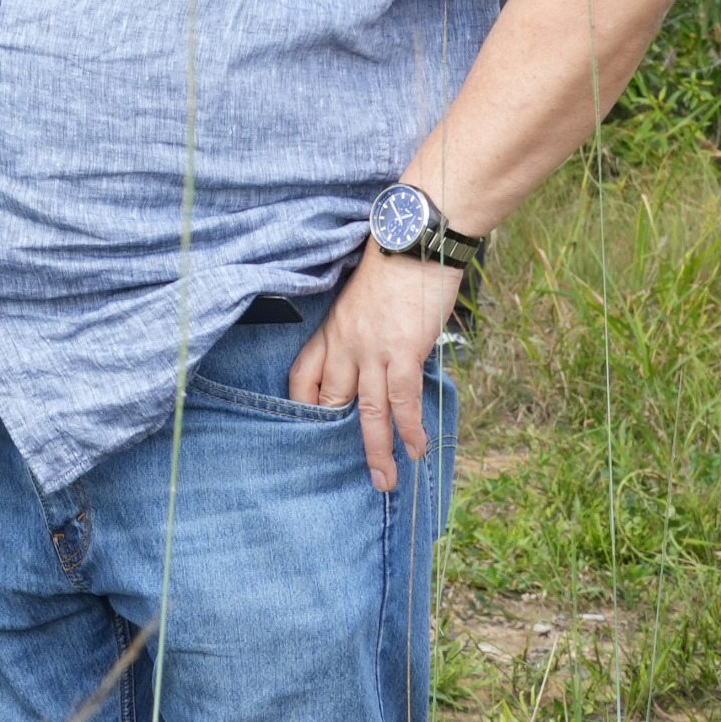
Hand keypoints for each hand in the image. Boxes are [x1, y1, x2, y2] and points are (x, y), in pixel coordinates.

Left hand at [287, 245, 461, 491]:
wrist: (413, 240)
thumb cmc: (394, 265)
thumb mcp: (363, 299)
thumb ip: (363, 330)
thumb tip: (380, 356)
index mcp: (330, 330)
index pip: (303, 376)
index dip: (303, 405)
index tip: (307, 427)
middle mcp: (343, 344)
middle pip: (330, 401)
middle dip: (336, 439)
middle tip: (346, 468)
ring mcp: (371, 351)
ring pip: (366, 413)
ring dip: (376, 451)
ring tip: (384, 481)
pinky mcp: (402, 352)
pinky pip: (402, 402)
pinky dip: (410, 430)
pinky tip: (418, 450)